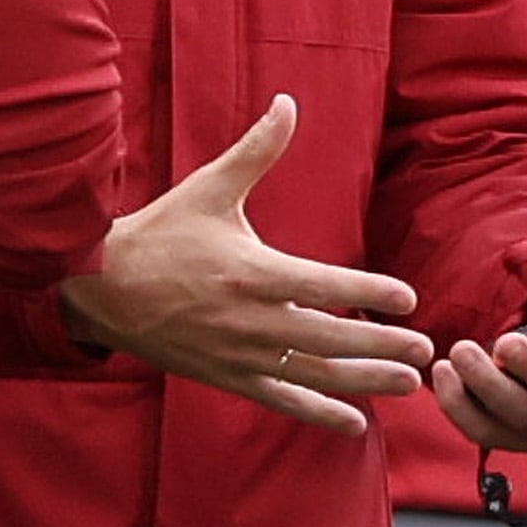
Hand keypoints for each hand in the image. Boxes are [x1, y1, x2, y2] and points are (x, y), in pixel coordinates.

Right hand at [58, 96, 433, 432]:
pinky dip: (320, 414)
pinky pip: (281, 400)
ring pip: (314, 375)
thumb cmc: (159, 234)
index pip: (325, 287)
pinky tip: (355, 424)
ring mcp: (240, 354)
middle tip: (426, 348)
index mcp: (252, 272)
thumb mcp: (209, 188)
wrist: (101, 288)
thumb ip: (256, 151)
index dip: (369, 292)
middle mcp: (251, 320)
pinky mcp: (227, 377)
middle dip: (382, 344)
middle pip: (330, 339)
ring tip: (408, 383)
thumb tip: (287, 102)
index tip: (408, 298)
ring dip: (365, 381)